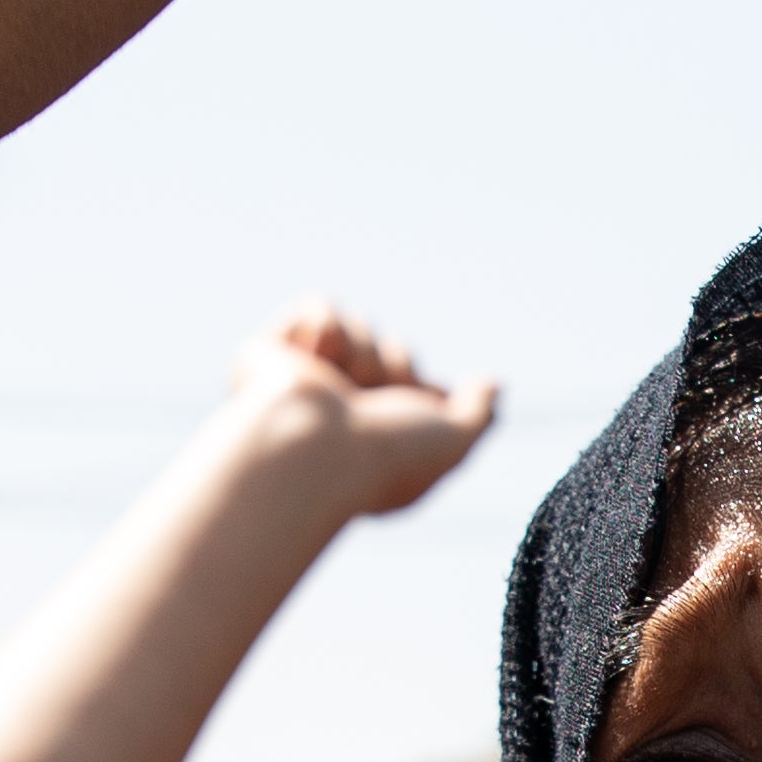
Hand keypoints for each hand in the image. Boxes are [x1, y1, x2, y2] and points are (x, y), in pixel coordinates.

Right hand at [226, 301, 500, 521]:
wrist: (312, 446)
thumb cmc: (382, 454)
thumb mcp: (451, 442)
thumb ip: (477, 415)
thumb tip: (493, 386)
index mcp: (372, 437)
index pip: (413, 384)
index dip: (420, 387)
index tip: (421, 406)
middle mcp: (336, 410)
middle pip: (391, 351)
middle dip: (392, 365)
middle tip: (373, 398)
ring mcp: (301, 382)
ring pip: (357, 325)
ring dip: (360, 350)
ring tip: (337, 385)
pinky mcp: (268, 354)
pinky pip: (316, 307)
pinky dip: (324, 326)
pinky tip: (312, 359)